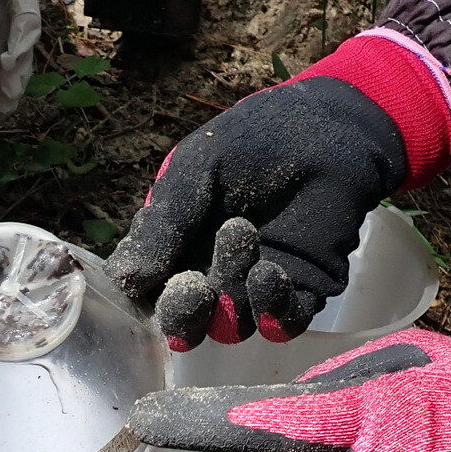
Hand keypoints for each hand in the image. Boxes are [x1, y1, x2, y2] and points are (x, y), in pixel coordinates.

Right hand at [106, 30, 450, 349]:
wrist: (327, 126)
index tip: (138, 285)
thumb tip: (123, 281)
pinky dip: (272, 310)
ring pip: (230, 325)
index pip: (144, 290)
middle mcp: (207, 275)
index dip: (138, 297)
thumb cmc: (252, 140)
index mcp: (172, 248)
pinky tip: (269, 273)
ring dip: (230, 296)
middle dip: (182, 314)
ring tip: (242, 236)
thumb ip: (162, 224)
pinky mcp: (301, 291)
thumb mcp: (193, 170)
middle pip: (183, 321)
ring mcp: (254, 288)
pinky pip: (282, 323)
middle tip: (192, 287)